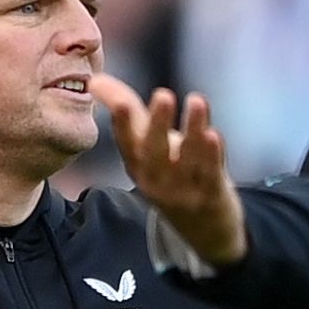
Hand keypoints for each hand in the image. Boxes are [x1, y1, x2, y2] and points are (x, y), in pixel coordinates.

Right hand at [90, 74, 246, 265]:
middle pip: (155, 152)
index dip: (122, 124)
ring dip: (192, 130)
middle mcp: (156, 178)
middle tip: (163, 94)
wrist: (202, 228)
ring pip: (188, 159)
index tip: (120, 103)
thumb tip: (95, 80)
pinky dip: (212, 155)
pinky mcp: (211, 194)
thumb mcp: (144, 146)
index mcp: (137, 164)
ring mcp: (184, 189)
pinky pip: (210, 173)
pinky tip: (214, 134)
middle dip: (158, 124)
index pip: (126, 142)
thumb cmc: (169, 173)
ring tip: (197, 101)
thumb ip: (124, 109)